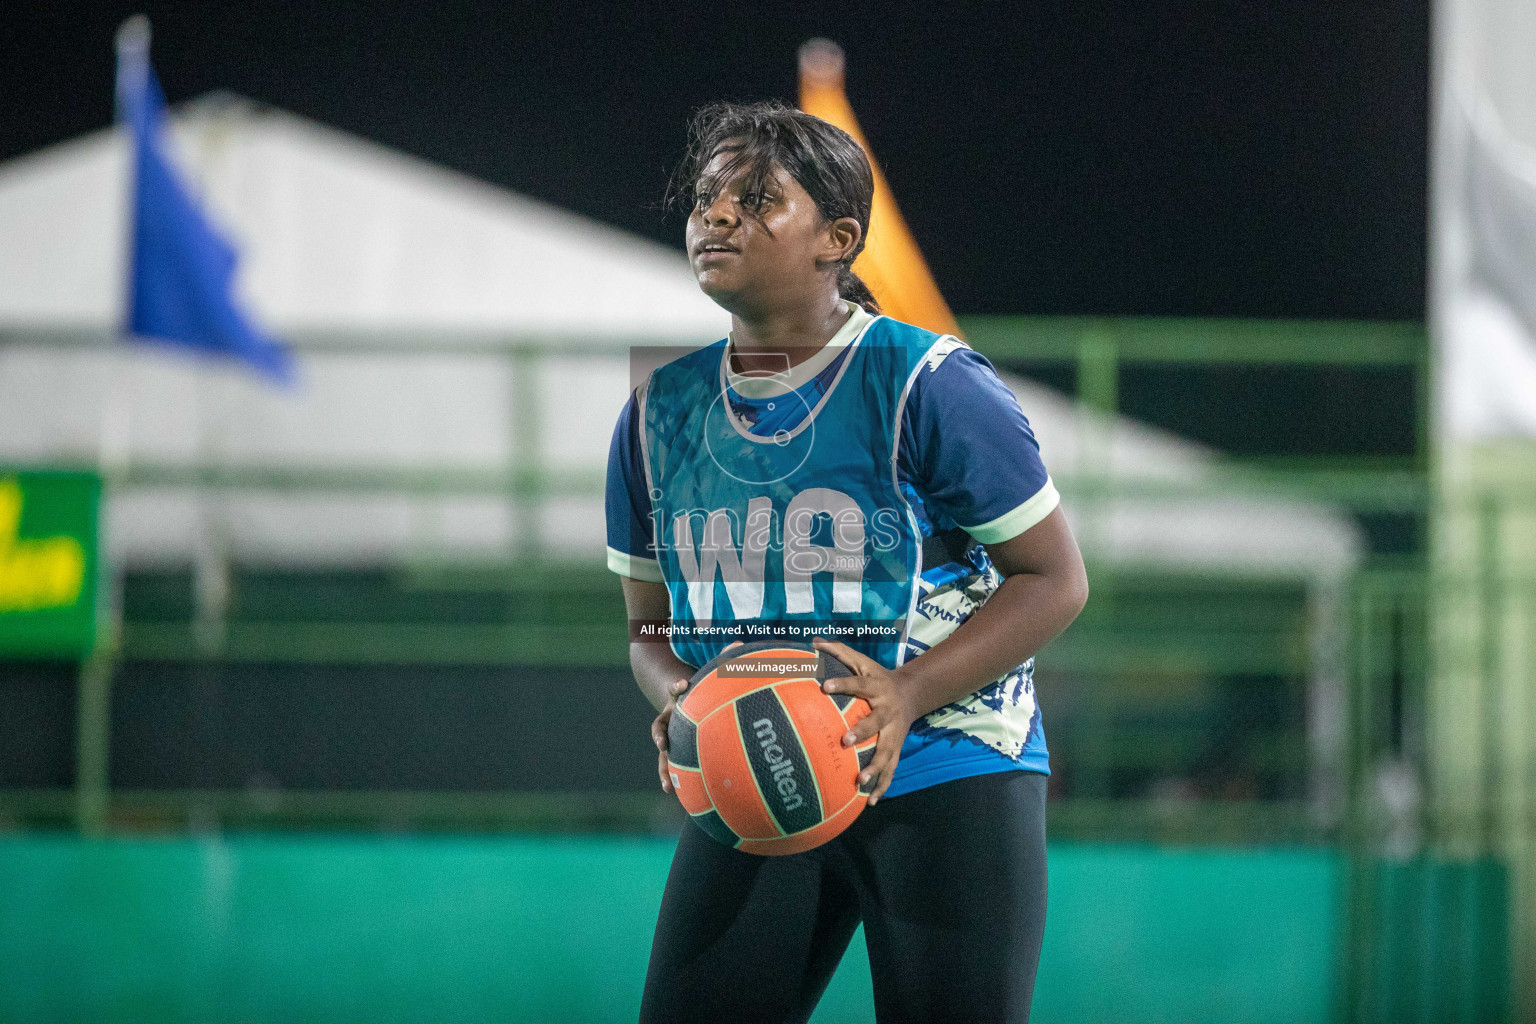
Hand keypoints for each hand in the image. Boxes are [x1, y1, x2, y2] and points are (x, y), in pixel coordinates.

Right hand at [654, 640, 743, 793]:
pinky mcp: (677, 748)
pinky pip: (675, 765)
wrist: (682, 696)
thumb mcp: (710, 673)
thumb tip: (740, 643)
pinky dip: (677, 779)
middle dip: (661, 737)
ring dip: (663, 769)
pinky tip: (681, 797)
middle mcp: (670, 717)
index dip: (676, 687)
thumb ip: (724, 660)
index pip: (673, 690)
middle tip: (663, 746)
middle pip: (660, 727)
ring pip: (662, 753)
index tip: (683, 686)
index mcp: (678, 698)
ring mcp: (671, 734)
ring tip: (666, 787)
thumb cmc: (703, 686)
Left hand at [811, 636, 917, 805]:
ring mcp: (894, 732)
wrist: (911, 694)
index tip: (824, 687)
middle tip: (845, 741)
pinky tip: (871, 801)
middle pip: (876, 722)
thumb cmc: (877, 676)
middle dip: (862, 731)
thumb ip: (839, 652)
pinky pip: (891, 769)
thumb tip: (813, 641)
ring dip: (875, 767)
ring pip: (886, 751)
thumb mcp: (862, 661)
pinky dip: (882, 785)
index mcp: (877, 687)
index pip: (858, 684)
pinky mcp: (897, 748)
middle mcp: (887, 711)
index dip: (843, 685)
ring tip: (860, 780)